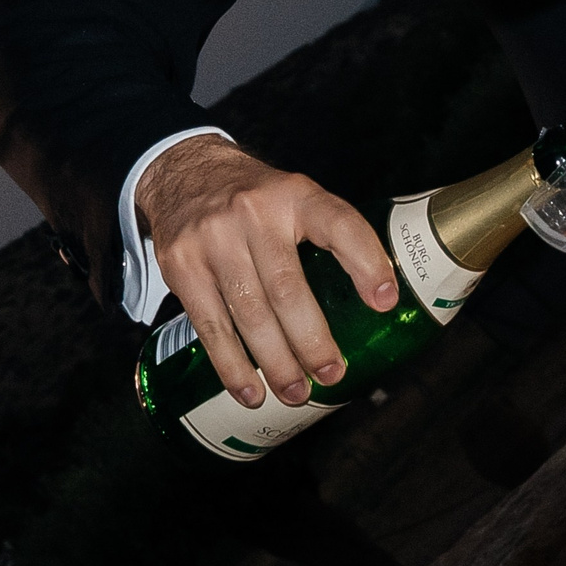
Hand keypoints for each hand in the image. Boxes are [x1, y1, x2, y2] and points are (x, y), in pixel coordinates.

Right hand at [136, 135, 397, 407]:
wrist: (184, 172)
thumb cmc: (257, 198)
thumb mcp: (298, 196)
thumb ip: (331, 236)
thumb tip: (378, 302)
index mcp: (296, 195)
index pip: (339, 225)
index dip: (366, 262)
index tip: (385, 301)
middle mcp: (254, 214)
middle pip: (287, 287)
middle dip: (312, 340)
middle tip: (332, 374)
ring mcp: (213, 240)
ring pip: (249, 313)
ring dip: (275, 362)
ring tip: (297, 393)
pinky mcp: (181, 266)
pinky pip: (209, 325)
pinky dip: (231, 365)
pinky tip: (249, 391)